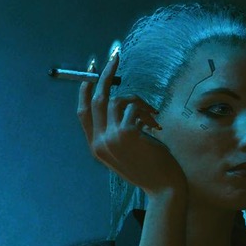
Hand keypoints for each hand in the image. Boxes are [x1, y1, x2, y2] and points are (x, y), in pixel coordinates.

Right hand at [78, 44, 185, 198]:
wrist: (163, 188)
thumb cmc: (149, 168)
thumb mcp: (126, 151)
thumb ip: (117, 131)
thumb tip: (121, 103)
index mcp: (96, 147)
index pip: (83, 112)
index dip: (85, 90)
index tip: (90, 71)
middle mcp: (99, 142)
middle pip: (96, 99)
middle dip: (105, 74)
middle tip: (114, 56)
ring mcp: (111, 138)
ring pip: (119, 101)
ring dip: (138, 103)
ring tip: (151, 116)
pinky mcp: (126, 134)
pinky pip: (133, 108)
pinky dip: (146, 113)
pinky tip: (155, 128)